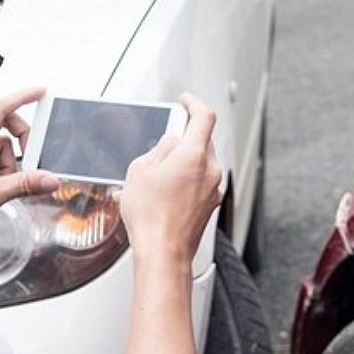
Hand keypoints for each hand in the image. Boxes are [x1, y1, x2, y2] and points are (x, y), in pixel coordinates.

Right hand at [119, 93, 222, 265]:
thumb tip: (168, 145)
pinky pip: (201, 183)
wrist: (163, 252)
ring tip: (159, 175)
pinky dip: (188, 180)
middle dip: (184, 138)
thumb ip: (158, 149)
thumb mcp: (140, 170)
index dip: (194, 103)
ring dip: (185, 162)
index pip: (204, 116)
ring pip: (202, 164)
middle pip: (203, 141)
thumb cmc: (152, 217)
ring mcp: (213, 190)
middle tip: (164, 143)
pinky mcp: (210, 205)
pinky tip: (167, 192)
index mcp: (194, 155)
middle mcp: (210, 170)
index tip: (186, 101)